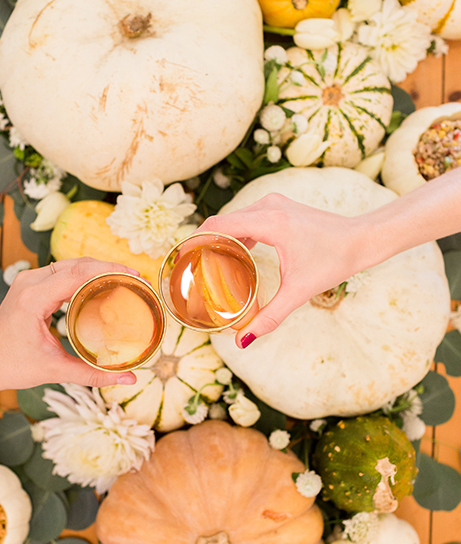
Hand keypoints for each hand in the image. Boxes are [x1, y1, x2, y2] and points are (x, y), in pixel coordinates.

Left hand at [0, 258, 138, 389]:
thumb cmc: (12, 366)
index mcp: (33, 298)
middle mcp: (30, 283)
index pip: (78, 273)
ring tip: (125, 280)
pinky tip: (102, 284)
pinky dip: (84, 275)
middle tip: (137, 279)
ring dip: (97, 268)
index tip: (136, 277)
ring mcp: (28, 280)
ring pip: (70, 264)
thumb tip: (129, 380)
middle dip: (109, 267)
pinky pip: (62, 272)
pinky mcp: (30, 284)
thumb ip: (93, 375)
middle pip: (77, 263)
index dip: (110, 271)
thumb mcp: (54, 371)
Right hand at [200, 194, 362, 345]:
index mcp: (270, 222)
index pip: (218, 225)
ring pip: (234, 219)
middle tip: (191, 269)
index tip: (181, 259)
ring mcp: (273, 203)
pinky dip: (235, 233)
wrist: (362, 238)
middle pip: (222, 222)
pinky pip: (246, 217)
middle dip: (204, 243)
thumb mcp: (300, 291)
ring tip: (207, 263)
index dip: (195, 240)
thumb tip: (243, 341)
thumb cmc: (335, 260)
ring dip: (220, 238)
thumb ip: (270, 316)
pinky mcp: (279, 206)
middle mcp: (268, 206)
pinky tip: (232, 254)